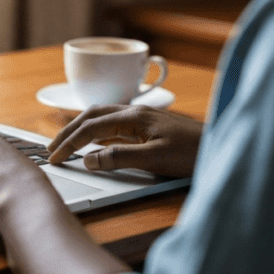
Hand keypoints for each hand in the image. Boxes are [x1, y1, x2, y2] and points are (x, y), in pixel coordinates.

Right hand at [47, 105, 202, 176]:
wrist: (223, 150)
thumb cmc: (194, 155)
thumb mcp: (156, 160)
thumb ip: (120, 158)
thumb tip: (89, 159)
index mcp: (135, 118)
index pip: (91, 127)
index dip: (70, 143)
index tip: (55, 158)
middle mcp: (136, 113)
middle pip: (92, 115)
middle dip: (68, 130)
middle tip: (51, 149)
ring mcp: (143, 119)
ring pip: (102, 117)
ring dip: (80, 128)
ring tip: (65, 143)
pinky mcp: (149, 127)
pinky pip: (114, 124)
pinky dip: (96, 131)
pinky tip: (94, 142)